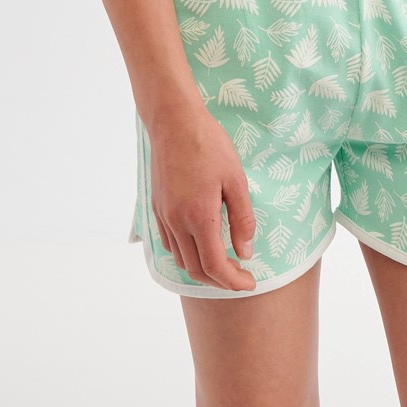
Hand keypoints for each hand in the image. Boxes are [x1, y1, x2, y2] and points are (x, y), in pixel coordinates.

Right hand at [145, 99, 258, 291]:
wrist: (174, 122)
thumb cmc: (209, 146)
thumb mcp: (236, 181)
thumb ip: (242, 220)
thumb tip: (245, 252)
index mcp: (198, 217)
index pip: (214, 266)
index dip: (233, 282)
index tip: (250, 283)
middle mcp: (176, 222)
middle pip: (195, 269)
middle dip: (219, 281)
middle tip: (241, 277)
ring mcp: (163, 216)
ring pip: (180, 259)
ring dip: (202, 269)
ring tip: (225, 263)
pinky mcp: (156, 208)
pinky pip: (170, 243)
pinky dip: (187, 254)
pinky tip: (203, 244)